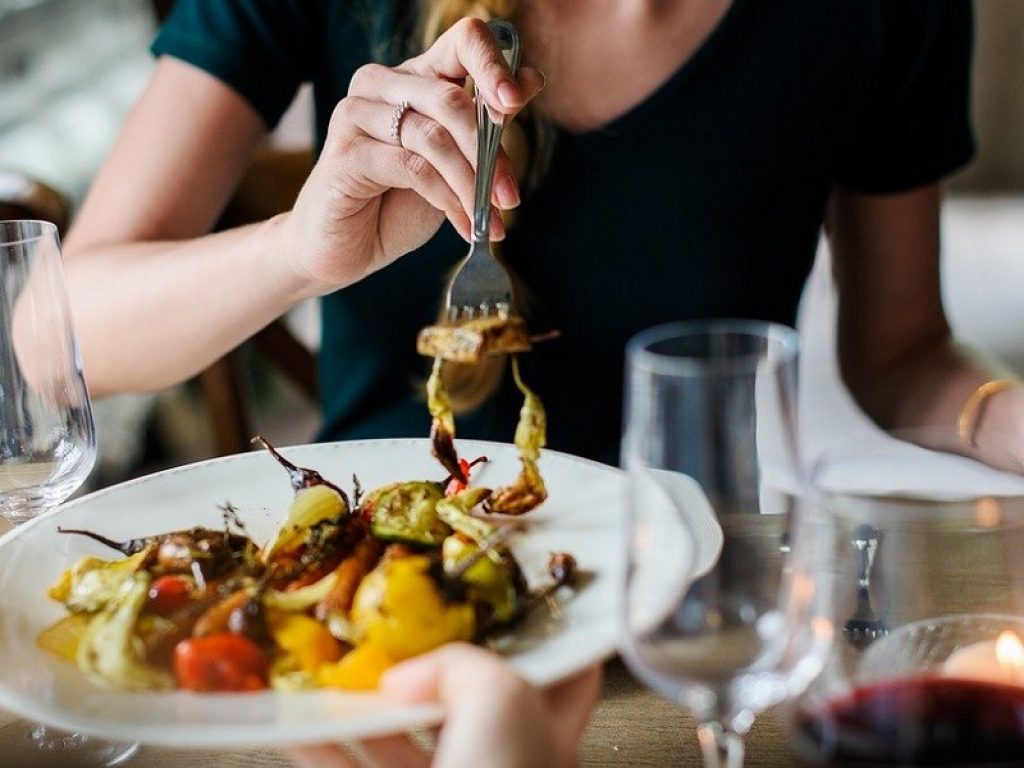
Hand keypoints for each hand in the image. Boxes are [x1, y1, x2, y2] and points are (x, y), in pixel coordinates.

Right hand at [282, 18, 544, 297]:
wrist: (345, 247)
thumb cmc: (399, 202)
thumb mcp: (455, 162)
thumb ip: (485, 125)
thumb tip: (531, 81)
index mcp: (416, 76)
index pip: (463, 41)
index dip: (494, 66)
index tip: (515, 103)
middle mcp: (382, 83)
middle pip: (451, 99)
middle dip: (490, 153)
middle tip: (510, 198)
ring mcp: (358, 113)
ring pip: (434, 138)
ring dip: (471, 184)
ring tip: (489, 219)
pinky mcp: (346, 152)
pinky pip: (412, 168)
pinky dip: (446, 200)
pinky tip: (463, 225)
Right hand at [286, 644, 602, 767]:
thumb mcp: (502, 700)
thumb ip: (463, 666)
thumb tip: (410, 673)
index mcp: (547, 730)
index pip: (562, 670)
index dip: (539, 632)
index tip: (505, 597)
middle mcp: (503, 759)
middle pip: (465, 696)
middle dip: (426, 662)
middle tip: (394, 627)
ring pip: (402, 736)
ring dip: (363, 702)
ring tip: (332, 669)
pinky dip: (322, 748)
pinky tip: (297, 725)